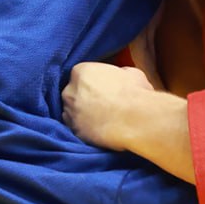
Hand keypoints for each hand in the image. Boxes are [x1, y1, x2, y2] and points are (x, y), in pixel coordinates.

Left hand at [63, 62, 195, 181]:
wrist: (134, 119)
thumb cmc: (134, 93)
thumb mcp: (131, 73)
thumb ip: (119, 73)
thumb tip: (122, 76)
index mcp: (81, 72)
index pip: (81, 75)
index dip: (93, 82)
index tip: (102, 88)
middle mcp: (70, 91)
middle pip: (73, 93)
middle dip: (84, 98)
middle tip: (102, 104)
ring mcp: (70, 112)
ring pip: (72, 112)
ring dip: (83, 114)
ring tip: (101, 119)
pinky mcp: (74, 131)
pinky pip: (77, 128)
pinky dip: (85, 129)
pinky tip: (99, 130)